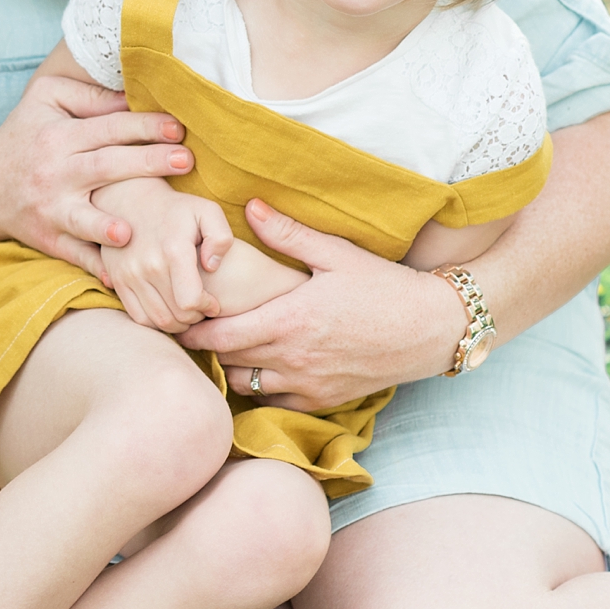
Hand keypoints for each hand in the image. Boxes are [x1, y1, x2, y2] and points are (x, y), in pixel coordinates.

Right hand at [0, 74, 192, 275]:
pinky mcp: (48, 239)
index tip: (178, 127)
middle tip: (186, 161)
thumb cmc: (25, 135)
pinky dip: (95, 268)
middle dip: (146, 163)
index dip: (143, 125)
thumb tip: (130, 97)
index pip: (107, 128)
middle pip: (105, 167)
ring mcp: (51, 209)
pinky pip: (74, 255)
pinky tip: (118, 278)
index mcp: (60, 137)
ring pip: (82, 219)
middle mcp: (56, 173)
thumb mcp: (44, 100)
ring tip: (129, 232)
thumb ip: (87, 96)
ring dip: (105, 227)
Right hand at [94, 185, 232, 332]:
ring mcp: (128, 275)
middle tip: (202, 307)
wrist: (131, 199)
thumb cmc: (177, 209)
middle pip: (176, 316)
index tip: (213, 302)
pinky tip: (168, 308)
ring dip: (177, 323)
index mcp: (173, 250)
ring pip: (158, 321)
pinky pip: (139, 317)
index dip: (207, 308)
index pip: (190, 302)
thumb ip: (221, 237)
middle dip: (195, 317)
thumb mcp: (207, 211)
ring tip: (186, 309)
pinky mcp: (116, 281)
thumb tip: (211, 266)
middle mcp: (147, 265)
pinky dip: (156, 322)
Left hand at [177, 199, 467, 408]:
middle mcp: (293, 359)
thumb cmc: (384, 286)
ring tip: (226, 350)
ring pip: (248, 388)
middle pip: (227, 364)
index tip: (177, 319)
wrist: (432, 329)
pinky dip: (263, 389)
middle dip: (205, 350)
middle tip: (189, 332)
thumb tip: (248, 205)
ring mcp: (310, 384)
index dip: (193, 331)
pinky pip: (277, 402)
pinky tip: (262, 368)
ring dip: (232, 370)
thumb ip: (288, 234)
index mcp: (289, 320)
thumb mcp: (336, 253)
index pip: (221, 335)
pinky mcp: (326, 400)